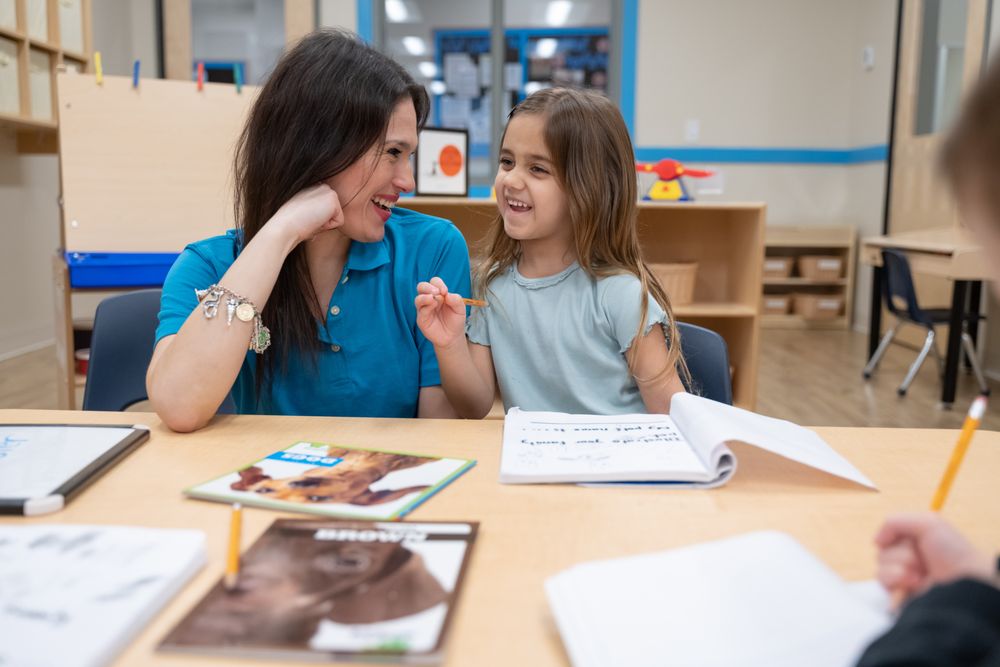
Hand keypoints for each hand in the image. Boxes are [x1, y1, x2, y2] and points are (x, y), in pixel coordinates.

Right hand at [266, 183, 344, 245]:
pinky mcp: (333, 197)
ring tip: (311, 220)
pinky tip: (315, 220)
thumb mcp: (304, 215)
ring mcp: (328, 190)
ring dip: (326, 225)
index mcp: (314, 191)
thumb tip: (318, 226)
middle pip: (335, 215)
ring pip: (338, 217)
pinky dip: (328, 226)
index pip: (329, 213)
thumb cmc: (292, 226)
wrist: (285, 226)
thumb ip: (314, 213)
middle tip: (308, 221)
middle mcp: (322, 187)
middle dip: (324, 223)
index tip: (305, 220)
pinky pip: (339, 221)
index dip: (320, 222)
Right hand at [415, 277, 466, 348]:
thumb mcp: (460, 309)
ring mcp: (424, 309)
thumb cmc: (455, 320)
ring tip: (434, 298)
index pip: (434, 282)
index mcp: (439, 294)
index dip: (438, 284)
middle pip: (422, 286)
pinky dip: (426, 305)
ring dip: (425, 296)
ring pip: (418, 298)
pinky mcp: (422, 319)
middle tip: (437, 292)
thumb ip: (456, 300)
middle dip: (428, 287)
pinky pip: (420, 310)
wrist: (453, 336)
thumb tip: (447, 294)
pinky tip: (433, 306)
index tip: (445, 291)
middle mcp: (430, 299)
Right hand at [875, 513, 992, 599]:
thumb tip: (876, 541)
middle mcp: (907, 558)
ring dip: (900, 566)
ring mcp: (903, 576)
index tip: (911, 538)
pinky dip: (895, 578)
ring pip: (880, 564)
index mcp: (913, 541)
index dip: (895, 535)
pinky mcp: (899, 592)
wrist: (965, 582)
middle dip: (902, 553)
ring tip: (920, 573)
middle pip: (883, 549)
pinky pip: (881, 581)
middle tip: (922, 559)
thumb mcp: (927, 523)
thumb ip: (894, 522)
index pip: (888, 534)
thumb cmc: (952, 552)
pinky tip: (914, 581)